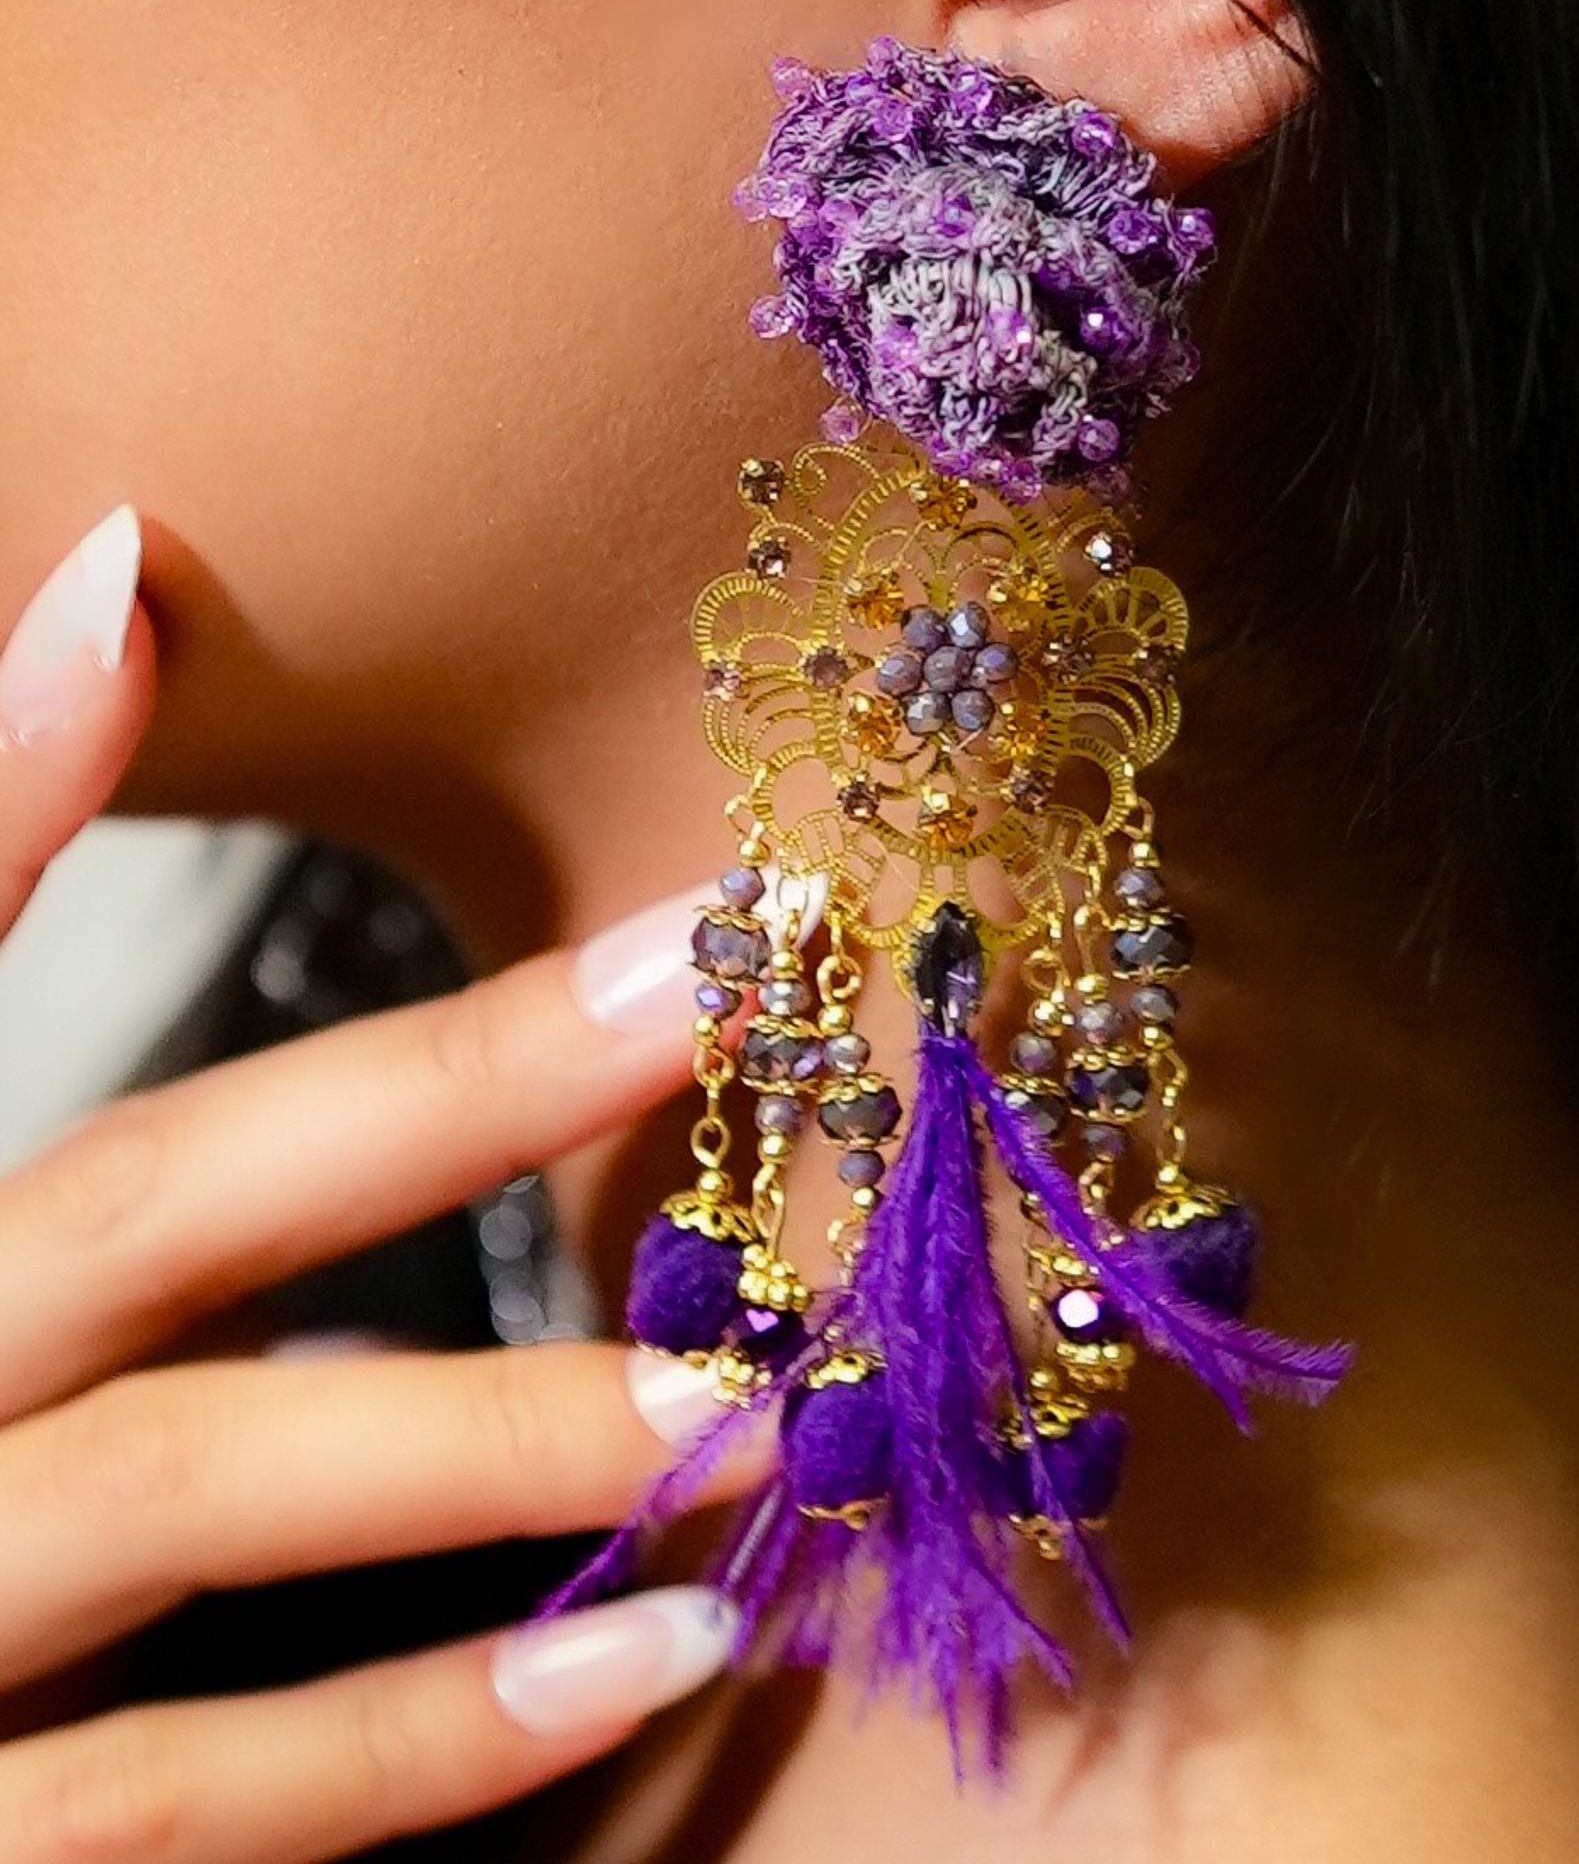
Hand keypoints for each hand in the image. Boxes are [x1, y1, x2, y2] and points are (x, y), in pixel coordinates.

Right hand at [0, 509, 757, 1862]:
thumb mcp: (0, 1300)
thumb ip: (104, 1167)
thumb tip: (176, 791)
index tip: (134, 592)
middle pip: (139, 1200)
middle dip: (434, 1091)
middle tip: (696, 992)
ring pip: (182, 1476)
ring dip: (484, 1427)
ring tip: (748, 1399)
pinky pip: (188, 1799)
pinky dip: (427, 1728)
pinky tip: (654, 1649)